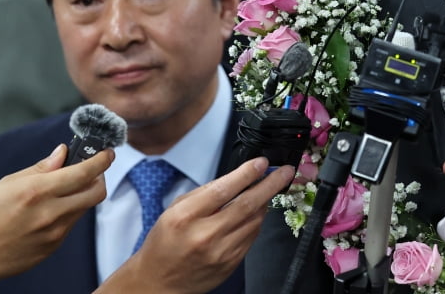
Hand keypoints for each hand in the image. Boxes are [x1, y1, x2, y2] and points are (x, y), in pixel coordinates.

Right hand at [0, 144, 112, 285]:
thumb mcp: (8, 184)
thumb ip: (41, 168)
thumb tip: (63, 152)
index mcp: (38, 191)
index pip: (85, 172)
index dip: (102, 160)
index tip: (107, 154)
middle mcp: (50, 213)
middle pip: (96, 192)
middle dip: (99, 178)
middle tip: (89, 173)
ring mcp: (54, 233)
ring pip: (84, 208)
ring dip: (81, 196)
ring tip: (61, 193)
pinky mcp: (52, 247)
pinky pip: (70, 225)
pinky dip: (67, 214)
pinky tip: (48, 213)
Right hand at [98, 158, 294, 293]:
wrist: (159, 283)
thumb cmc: (165, 242)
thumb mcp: (174, 210)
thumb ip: (205, 193)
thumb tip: (238, 178)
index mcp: (186, 218)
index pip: (223, 190)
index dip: (246, 174)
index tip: (262, 163)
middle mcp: (205, 235)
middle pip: (246, 205)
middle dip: (270, 185)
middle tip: (286, 171)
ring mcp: (221, 252)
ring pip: (254, 220)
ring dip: (265, 202)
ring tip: (268, 189)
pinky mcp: (231, 263)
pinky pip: (252, 236)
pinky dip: (256, 220)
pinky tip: (255, 212)